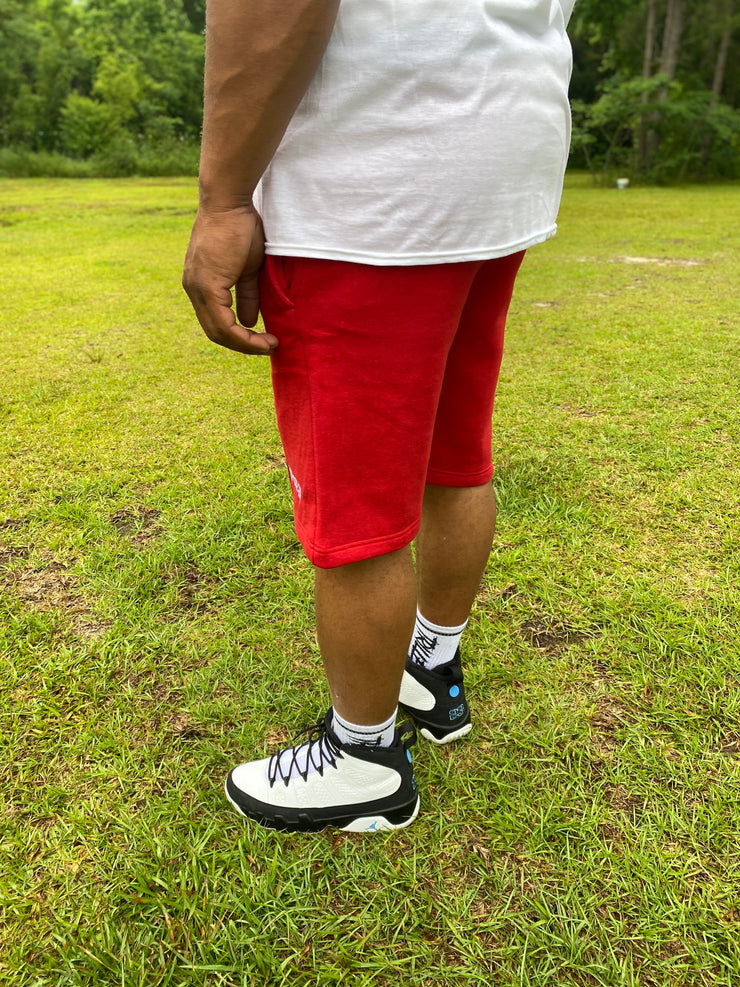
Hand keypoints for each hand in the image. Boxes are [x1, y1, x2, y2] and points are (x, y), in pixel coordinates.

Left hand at [182, 204, 278, 354]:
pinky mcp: (206, 286)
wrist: (230, 201)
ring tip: (269, 345)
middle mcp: (194, 288)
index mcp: (201, 284)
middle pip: (215, 332)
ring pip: (218, 331)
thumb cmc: (241, 226)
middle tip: (268, 347)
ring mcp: (197, 288)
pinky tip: (262, 336)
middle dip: (244, 345)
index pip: (216, 322)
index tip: (264, 340)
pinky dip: (243, 335)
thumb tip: (250, 320)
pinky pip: (223, 322)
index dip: (240, 337)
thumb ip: (248, 294)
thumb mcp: (248, 268)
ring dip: (245, 344)